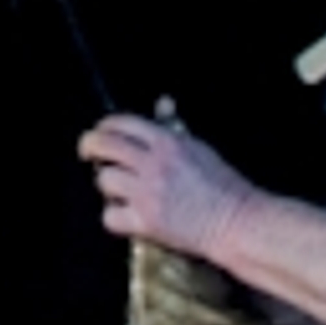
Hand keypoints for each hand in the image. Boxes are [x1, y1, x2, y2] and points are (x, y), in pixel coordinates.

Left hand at [81, 110, 252, 262]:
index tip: (100, 132)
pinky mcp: (146, 222)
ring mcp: (147, 193)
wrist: (236, 222)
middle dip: (90, 147)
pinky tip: (125, 214)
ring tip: (119, 190)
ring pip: (104, 180)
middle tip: (89, 154)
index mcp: (168, 142)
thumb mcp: (199, 148)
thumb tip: (162, 102)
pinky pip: (110, 216)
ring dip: (108, 184)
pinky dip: (114, 216)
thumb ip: (174, 127)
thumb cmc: (224, 185)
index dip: (104, 125)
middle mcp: (153, 164)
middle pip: (103, 145)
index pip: (122, 122)